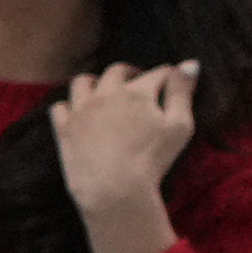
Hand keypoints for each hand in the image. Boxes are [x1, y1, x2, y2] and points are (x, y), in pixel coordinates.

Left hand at [64, 58, 204, 252]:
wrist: (113, 189)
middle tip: (139, 82)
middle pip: (117, 71)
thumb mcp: (179, 125)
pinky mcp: (63, 128)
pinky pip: (60, 106)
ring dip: (96, 82)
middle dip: (131, 73)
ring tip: (105, 91)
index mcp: (137, 92)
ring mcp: (80, 110)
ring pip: (83, 82)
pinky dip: (69, 105)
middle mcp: (105, 94)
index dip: (168, 75)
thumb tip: (191, 63)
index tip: (172, 78)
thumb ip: (182, 92)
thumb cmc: (152, 159)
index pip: (157, 73)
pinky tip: (77, 111)